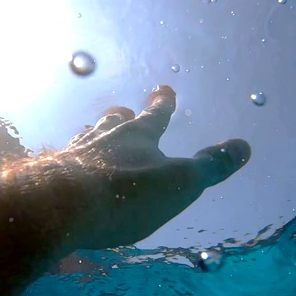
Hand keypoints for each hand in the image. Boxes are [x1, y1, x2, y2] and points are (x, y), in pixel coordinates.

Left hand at [59, 85, 250, 248]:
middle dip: (122, 116)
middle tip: (122, 110)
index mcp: (137, 137)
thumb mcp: (180, 183)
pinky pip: (63, 162)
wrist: (61, 205)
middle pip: (113, 122)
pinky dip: (70, 162)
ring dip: (93, 135)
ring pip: (86, 137)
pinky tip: (66, 169)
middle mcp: (103, 139)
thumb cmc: (125, 193)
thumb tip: (244, 147)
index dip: (163, 104)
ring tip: (92, 134)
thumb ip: (211, 166)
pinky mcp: (50, 177)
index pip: (156, 115)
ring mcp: (74, 156)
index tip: (164, 89)